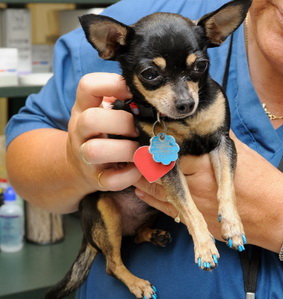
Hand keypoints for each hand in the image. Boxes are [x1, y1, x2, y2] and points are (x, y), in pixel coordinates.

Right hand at [66, 73, 141, 192]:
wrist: (81, 165)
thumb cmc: (102, 133)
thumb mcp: (103, 112)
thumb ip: (121, 101)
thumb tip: (152, 97)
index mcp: (84, 108)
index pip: (88, 85)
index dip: (112, 84)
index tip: (133, 92)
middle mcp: (80, 131)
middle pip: (90, 119)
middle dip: (123, 122)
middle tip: (139, 128)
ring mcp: (85, 157)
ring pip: (95, 151)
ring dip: (126, 150)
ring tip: (141, 149)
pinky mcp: (97, 179)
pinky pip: (111, 180)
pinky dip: (130, 175)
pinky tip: (139, 168)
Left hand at [135, 132, 282, 246]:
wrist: (275, 215)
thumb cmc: (261, 180)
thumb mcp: (237, 151)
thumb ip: (214, 136)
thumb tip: (199, 121)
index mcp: (203, 164)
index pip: (167, 151)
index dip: (152, 142)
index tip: (140, 132)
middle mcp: (193, 185)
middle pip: (158, 171)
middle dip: (143, 160)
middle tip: (130, 149)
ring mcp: (192, 205)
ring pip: (158, 190)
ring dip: (143, 178)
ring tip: (132, 167)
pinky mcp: (196, 219)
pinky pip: (165, 208)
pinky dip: (150, 197)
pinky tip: (140, 189)